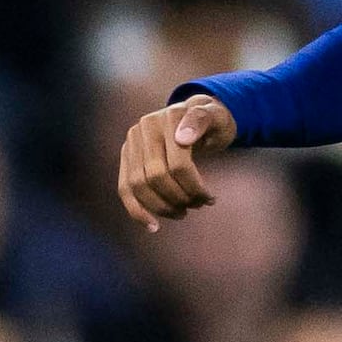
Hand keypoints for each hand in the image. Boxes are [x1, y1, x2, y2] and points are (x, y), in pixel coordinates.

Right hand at [116, 92, 235, 226]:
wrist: (195, 115)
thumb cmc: (211, 121)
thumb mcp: (217, 117)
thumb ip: (203, 120)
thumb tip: (182, 138)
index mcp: (169, 116)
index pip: (178, 164)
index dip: (194, 187)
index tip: (210, 199)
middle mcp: (146, 127)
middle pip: (156, 176)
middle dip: (179, 198)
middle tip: (197, 206)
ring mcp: (132, 141)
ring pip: (138, 185)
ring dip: (161, 206)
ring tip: (182, 213)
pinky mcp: (126, 155)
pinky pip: (124, 187)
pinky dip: (136, 210)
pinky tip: (152, 226)